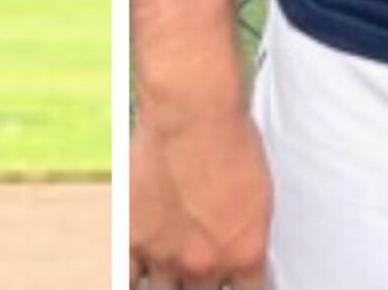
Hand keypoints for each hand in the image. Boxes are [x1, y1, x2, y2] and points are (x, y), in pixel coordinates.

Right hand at [130, 105, 270, 287]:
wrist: (193, 114)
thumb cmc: (231, 139)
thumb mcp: (259, 195)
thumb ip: (245, 232)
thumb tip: (238, 244)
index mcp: (246, 255)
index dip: (241, 284)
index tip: (234, 276)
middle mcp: (207, 265)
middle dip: (204, 279)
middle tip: (200, 258)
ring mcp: (167, 256)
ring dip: (170, 278)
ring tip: (171, 258)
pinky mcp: (133, 239)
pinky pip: (129, 276)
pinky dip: (134, 273)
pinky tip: (140, 266)